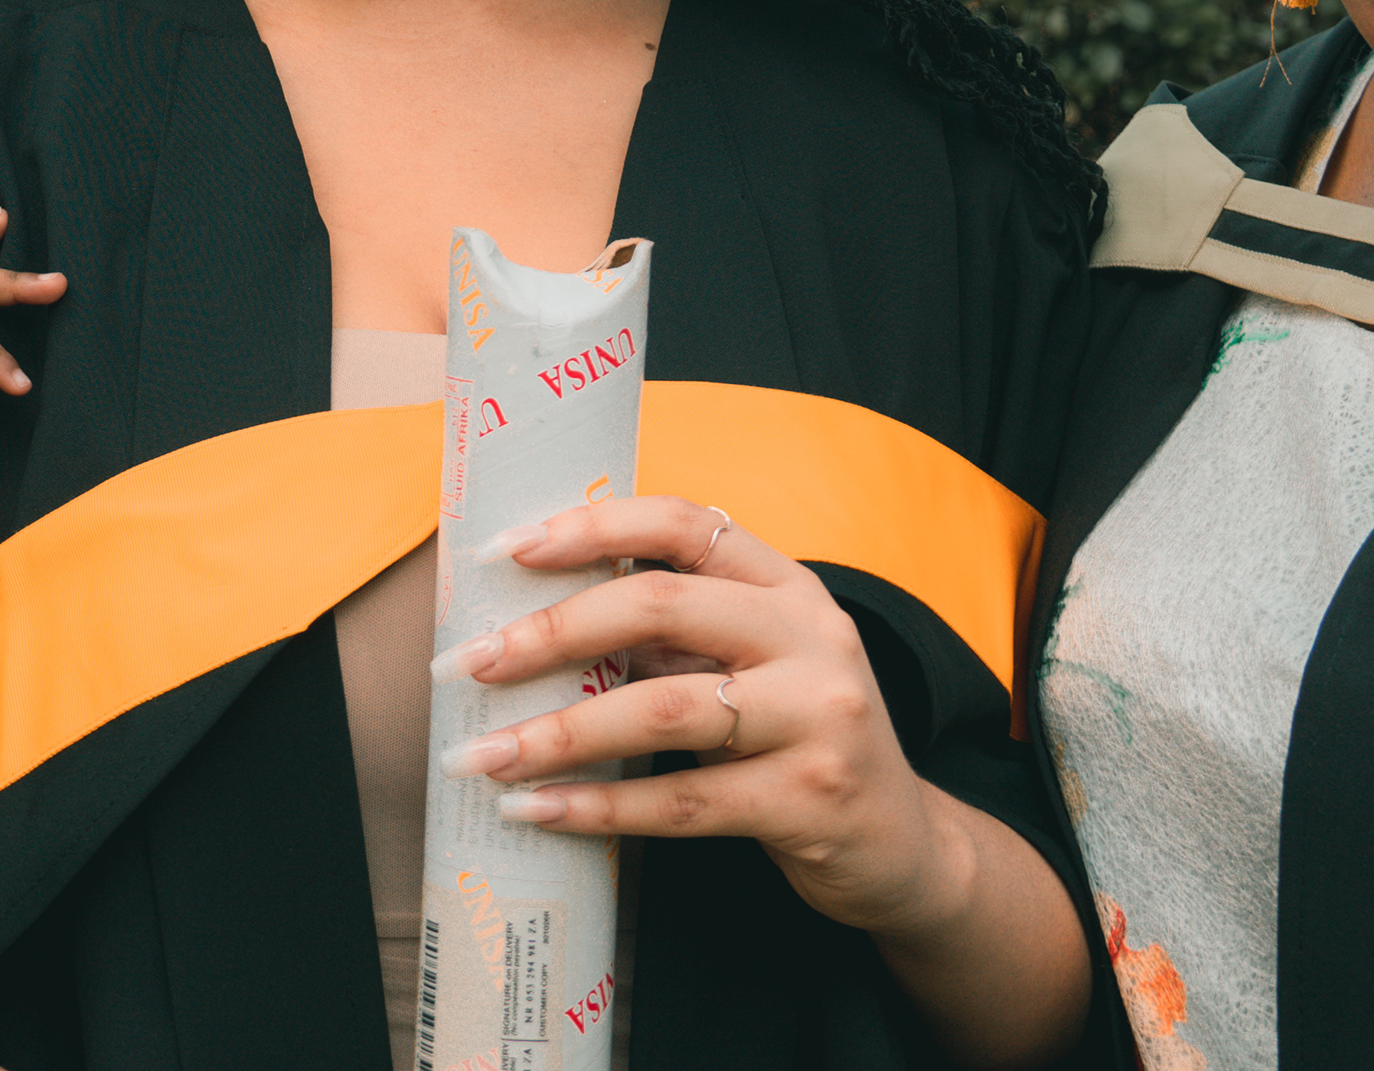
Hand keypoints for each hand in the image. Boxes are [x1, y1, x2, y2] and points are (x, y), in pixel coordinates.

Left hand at [436, 493, 1085, 1068]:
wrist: (905, 849)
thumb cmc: (798, 739)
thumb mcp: (757, 662)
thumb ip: (679, 630)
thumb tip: (537, 611)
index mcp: (789, 585)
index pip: (685, 523)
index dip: (592, 526)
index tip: (506, 549)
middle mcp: (812, 637)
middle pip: (662, 606)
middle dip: (551, 632)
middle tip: (468, 662)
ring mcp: (818, 718)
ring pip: (663, 710)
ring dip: (557, 733)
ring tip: (482, 754)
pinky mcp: (809, 800)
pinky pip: (681, 802)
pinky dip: (598, 808)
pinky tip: (537, 811)